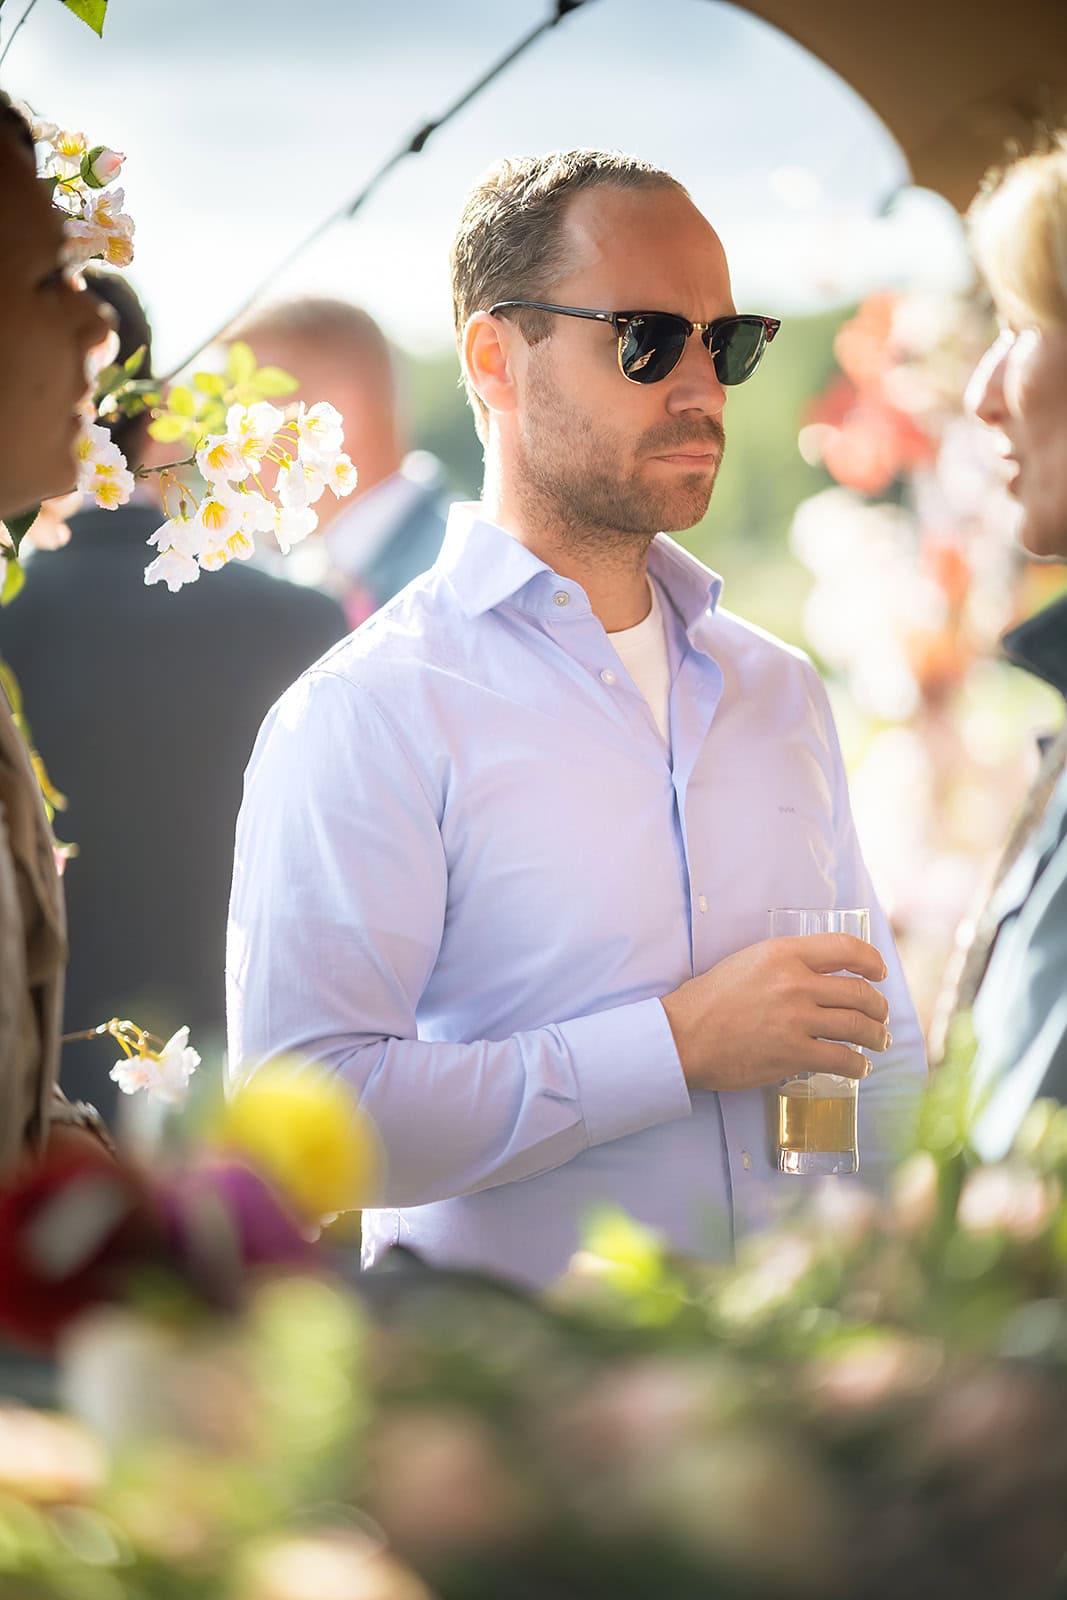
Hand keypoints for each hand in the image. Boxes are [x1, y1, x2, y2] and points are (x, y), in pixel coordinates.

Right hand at [660, 934, 891, 1093]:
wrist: (684, 1035)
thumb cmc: (709, 1000)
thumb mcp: (748, 962)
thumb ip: (785, 964)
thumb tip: (819, 977)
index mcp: (784, 953)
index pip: (845, 948)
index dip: (871, 960)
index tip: (878, 972)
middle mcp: (795, 982)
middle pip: (859, 992)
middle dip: (878, 1007)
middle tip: (880, 1016)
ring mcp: (796, 1019)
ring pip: (857, 1026)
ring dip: (876, 1036)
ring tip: (879, 1041)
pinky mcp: (793, 1053)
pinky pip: (841, 1058)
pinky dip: (857, 1065)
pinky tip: (858, 1067)